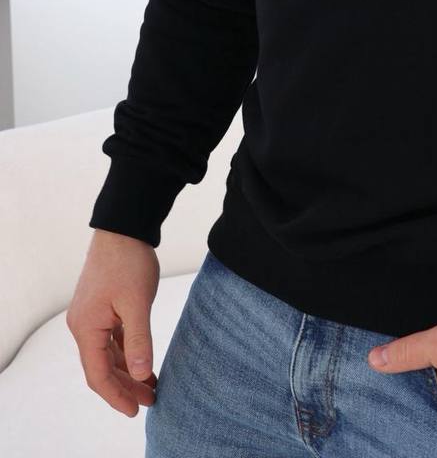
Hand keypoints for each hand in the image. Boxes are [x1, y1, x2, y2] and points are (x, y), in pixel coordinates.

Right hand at [66, 229, 159, 416]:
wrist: (123, 228)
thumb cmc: (128, 262)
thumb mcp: (137, 303)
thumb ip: (139, 340)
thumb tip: (142, 375)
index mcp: (87, 328)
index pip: (98, 374)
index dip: (116, 395)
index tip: (135, 410)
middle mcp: (84, 326)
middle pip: (102, 367)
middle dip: (125, 387)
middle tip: (150, 401)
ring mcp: (92, 317)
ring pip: (108, 354)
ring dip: (128, 371)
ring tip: (150, 387)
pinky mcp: (102, 308)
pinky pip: (112, 340)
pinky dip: (127, 353)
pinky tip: (144, 362)